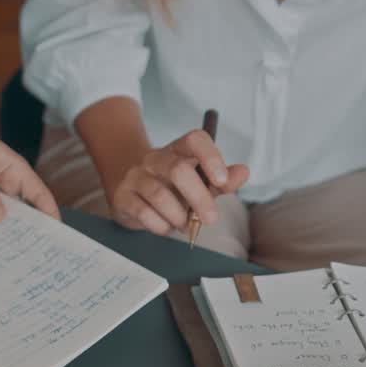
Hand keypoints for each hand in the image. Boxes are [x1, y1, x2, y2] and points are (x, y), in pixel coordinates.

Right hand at [109, 129, 248, 235]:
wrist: (130, 190)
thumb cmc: (172, 187)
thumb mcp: (200, 182)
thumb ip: (222, 180)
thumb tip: (243, 173)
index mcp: (178, 150)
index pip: (195, 140)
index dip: (211, 157)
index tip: (222, 181)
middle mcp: (156, 158)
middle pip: (178, 170)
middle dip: (199, 198)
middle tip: (211, 219)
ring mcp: (136, 176)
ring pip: (160, 196)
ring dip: (179, 217)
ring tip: (185, 225)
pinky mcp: (123, 196)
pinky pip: (144, 213)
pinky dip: (161, 226)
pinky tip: (166, 227)